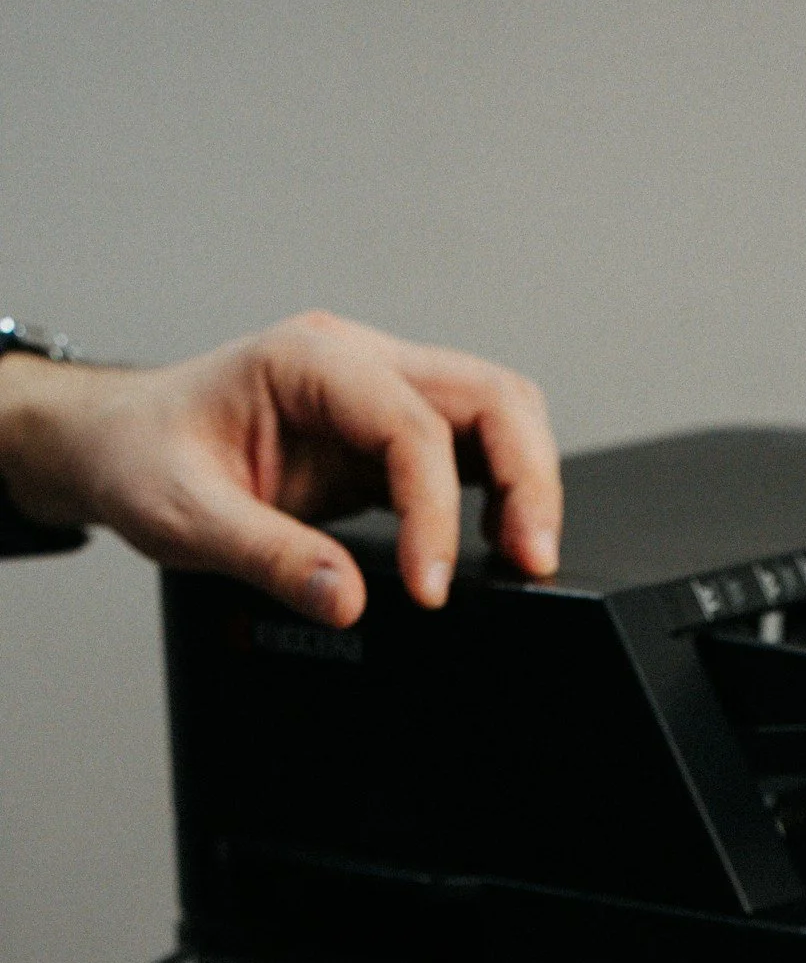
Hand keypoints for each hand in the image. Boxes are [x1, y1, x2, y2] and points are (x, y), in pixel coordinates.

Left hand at [0, 310, 559, 622]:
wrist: (117, 444)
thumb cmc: (141, 458)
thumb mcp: (186, 517)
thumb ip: (270, 558)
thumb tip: (349, 601)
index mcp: (308, 361)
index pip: (412, 424)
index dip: (437, 512)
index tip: (431, 587)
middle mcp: (356, 364)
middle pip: (491, 396)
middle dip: (527, 479)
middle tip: (531, 563)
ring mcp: (379, 395)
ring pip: (499, 415)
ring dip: (527, 483)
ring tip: (525, 559)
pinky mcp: (388, 438)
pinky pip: (473, 453)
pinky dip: (500, 497)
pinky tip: (494, 547)